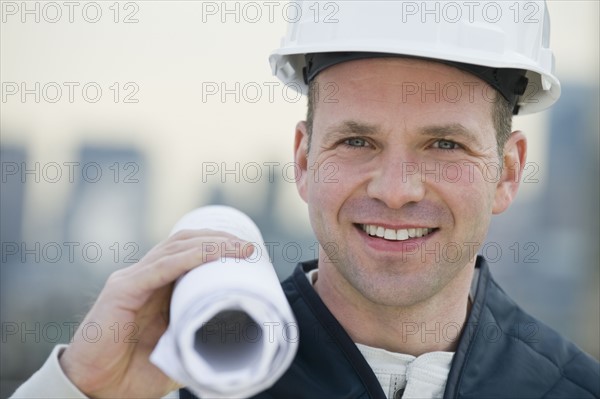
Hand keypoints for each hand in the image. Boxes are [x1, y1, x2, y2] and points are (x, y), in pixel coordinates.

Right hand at [59, 229, 253, 397]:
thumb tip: (238, 334)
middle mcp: (144, 276)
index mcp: (157, 287)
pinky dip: (190, 257)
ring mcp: (132, 280)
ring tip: (240, 248)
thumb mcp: (179, 350)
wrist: (97, 390)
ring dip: (211, 243)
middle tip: (249, 247)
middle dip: (220, 239)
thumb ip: (200, 336)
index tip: (249, 252)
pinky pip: (160, 267)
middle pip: (185, 241)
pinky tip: (213, 254)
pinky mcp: (123, 290)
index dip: (218, 245)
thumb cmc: (134, 373)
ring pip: (176, 248)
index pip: (189, 251)